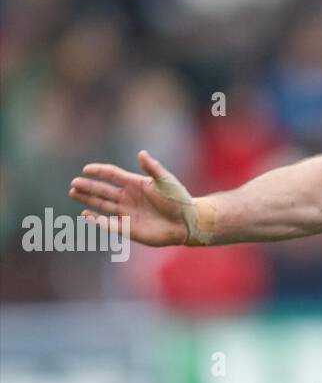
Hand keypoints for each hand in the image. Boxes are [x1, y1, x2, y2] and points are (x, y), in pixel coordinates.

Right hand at [69, 150, 196, 247]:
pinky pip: (109, 224)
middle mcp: (128, 198)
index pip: (112, 175)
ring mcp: (127, 213)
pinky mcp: (129, 228)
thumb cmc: (178, 200)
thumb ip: (152, 168)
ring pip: (102, 205)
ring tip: (73, 193)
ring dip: (88, 200)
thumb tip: (141, 153)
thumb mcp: (166, 181)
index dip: (99, 171)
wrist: (187, 223)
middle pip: (103, 190)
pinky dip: (97, 221)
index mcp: (135, 184)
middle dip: (88, 186)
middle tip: (73, 184)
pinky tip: (86, 215)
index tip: (86, 169)